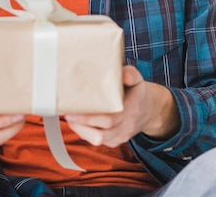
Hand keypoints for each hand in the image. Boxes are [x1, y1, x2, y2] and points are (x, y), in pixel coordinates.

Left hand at [64, 66, 179, 147]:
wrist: (149, 111)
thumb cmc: (137, 93)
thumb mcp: (138, 79)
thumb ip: (131, 74)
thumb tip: (123, 74)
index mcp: (131, 111)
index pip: (110, 120)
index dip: (90, 118)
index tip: (74, 110)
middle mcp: (125, 128)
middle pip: (100, 134)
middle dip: (80, 124)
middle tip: (66, 112)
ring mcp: (119, 137)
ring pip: (96, 140)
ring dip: (80, 130)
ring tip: (69, 116)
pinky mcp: (113, 142)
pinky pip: (96, 141)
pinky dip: (84, 132)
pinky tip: (76, 121)